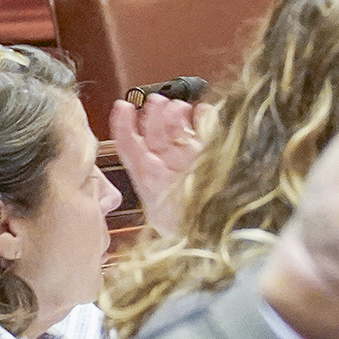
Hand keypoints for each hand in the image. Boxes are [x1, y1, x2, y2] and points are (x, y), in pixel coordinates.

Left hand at [109, 94, 204, 232]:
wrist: (216, 236)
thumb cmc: (184, 227)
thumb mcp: (155, 202)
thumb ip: (147, 174)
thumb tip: (142, 151)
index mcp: (150, 177)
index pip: (131, 146)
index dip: (124, 125)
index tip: (122, 106)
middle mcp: (170, 166)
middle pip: (156, 133)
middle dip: (154, 114)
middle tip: (156, 101)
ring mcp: (193, 159)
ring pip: (180, 129)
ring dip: (177, 113)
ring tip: (179, 107)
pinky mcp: (216, 154)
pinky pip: (209, 130)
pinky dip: (206, 117)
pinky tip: (202, 111)